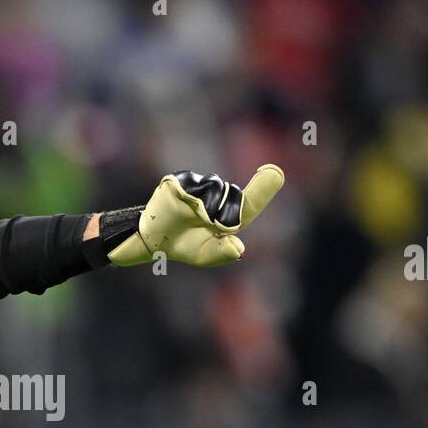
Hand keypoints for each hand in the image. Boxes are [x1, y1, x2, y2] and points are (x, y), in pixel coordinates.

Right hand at [108, 165, 284, 266]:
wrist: (152, 241)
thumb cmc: (181, 246)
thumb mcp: (204, 255)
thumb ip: (222, 252)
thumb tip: (239, 249)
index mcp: (227, 215)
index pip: (250, 202)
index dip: (264, 188)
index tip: (275, 172)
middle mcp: (216, 196)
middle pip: (232, 198)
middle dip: (221, 216)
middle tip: (204, 226)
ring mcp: (198, 185)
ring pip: (214, 191)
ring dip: (205, 210)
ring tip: (189, 218)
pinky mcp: (180, 181)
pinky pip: (193, 188)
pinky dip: (190, 202)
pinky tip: (178, 208)